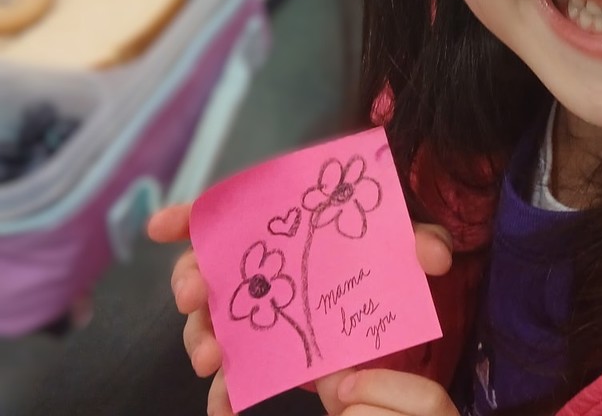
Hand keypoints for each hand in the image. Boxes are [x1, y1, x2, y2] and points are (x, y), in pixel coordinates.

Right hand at [148, 203, 453, 415]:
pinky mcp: (271, 353)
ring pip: (212, 321)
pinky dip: (226, 391)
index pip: (228, 210)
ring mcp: (260, 310)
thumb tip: (434, 255)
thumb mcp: (407, 238)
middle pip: (207, 265)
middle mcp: (262, 264)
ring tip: (211, 354)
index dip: (192, 215)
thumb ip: (420, 238)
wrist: (397, 304)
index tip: (163, 225)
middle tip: (196, 294)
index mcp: (286, 224)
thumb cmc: (390, 253)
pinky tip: (226, 404)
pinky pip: (237, 373)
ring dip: (200, 336)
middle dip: (189, 279)